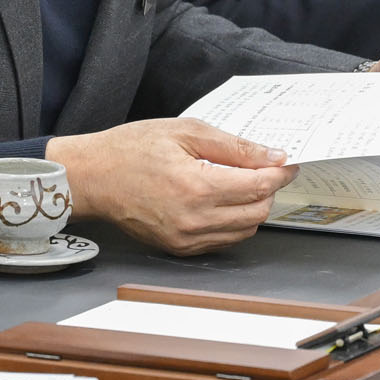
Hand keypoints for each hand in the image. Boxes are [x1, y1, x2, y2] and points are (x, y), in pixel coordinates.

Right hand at [47, 119, 297, 254]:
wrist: (92, 177)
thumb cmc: (130, 149)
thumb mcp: (185, 132)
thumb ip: (233, 146)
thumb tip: (272, 156)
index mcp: (197, 187)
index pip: (259, 186)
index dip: (280, 172)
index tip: (287, 162)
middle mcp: (194, 220)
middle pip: (258, 212)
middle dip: (268, 189)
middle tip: (262, 167)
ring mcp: (186, 239)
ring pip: (244, 230)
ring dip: (252, 207)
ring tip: (239, 182)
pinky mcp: (179, 248)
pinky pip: (223, 240)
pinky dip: (233, 222)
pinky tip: (221, 200)